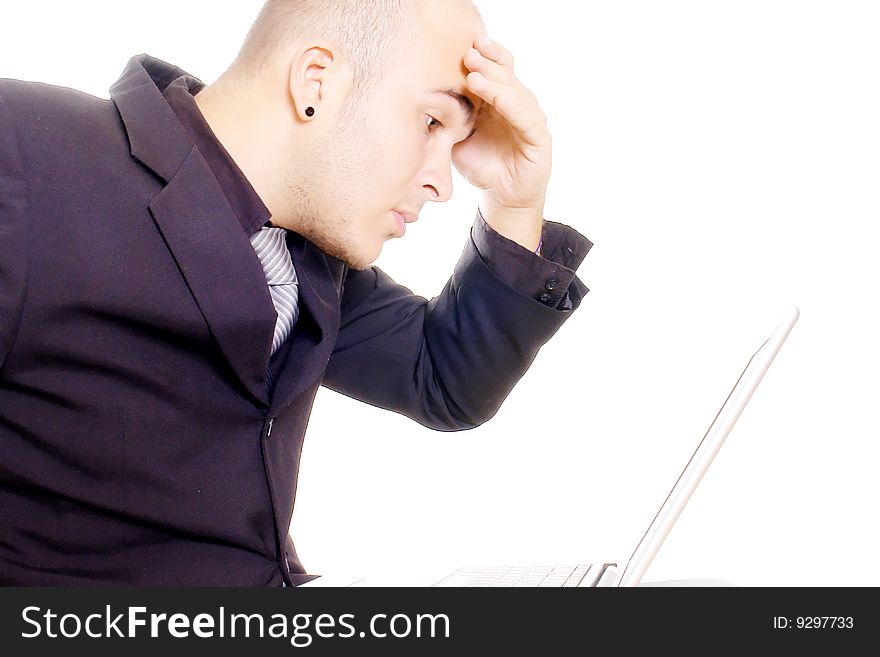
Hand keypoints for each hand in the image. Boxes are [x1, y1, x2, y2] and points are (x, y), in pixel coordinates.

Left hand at [453, 36, 551, 250]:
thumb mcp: (458, 138)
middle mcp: (518, 105)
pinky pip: (527, 119)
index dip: (486, 55)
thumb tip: (421, 98)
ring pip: (516, 94)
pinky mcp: (539, 139)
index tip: (467, 43)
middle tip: (469, 54)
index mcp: (500, 100)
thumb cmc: (481, 164)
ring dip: (496, 83)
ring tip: (475, 76)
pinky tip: (499, 99)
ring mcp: (531, 120)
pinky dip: (514, 107)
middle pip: (507, 76)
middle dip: (487, 64)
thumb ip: (449, 118)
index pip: (497, 69)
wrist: (502, 196)